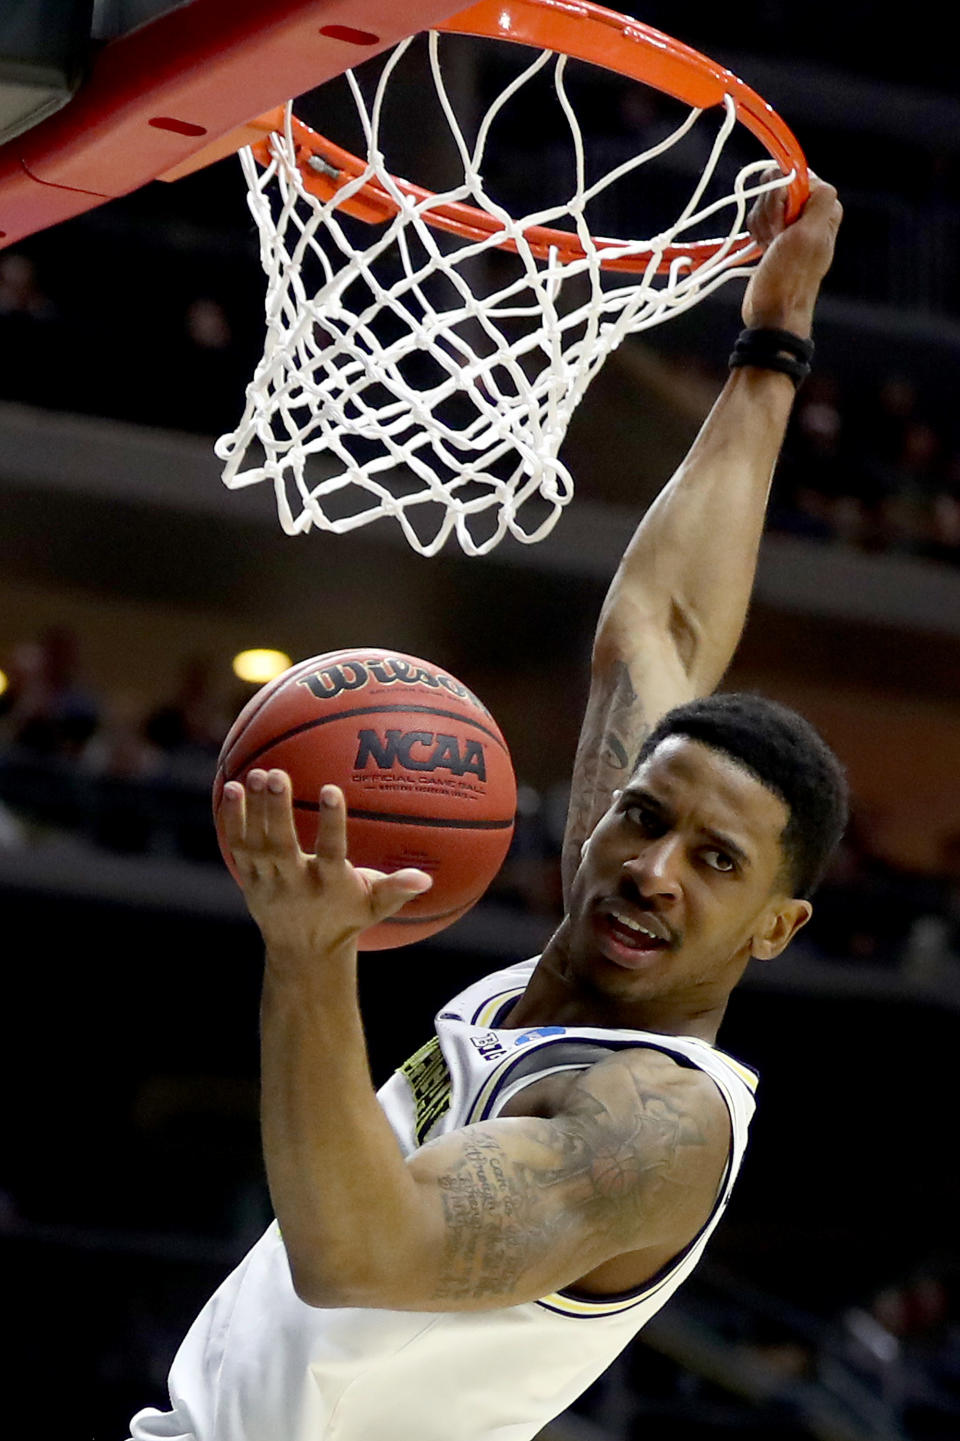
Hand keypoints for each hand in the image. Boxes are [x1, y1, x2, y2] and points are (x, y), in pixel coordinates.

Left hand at [221, 769, 431, 960]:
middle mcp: (295, 884)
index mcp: (329, 885)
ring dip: (253, 810)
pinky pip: (237, 847)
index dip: (330, 822)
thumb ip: (398, 889)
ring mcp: (268, 882)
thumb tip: (426, 878)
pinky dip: (232, 821)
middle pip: (282, 846)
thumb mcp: (375, 906)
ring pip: (256, 845)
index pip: (331, 851)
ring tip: (258, 774)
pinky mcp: (249, 879)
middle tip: (278, 774)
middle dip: (277, 811)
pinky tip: (232, 789)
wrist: (302, 952)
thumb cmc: (346, 918)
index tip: (330, 789)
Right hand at [741, 172, 842, 335]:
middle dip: (769, 210)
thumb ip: (819, 200)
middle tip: (776, 237)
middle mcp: (810, 211)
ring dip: (761, 224)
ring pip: (764, 201)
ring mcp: (791, 222)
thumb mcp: (809, 235)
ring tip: (770, 247)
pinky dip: (756, 231)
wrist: (773, 311)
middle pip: (777, 184)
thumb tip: (811, 177)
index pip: (796, 175)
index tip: (784, 222)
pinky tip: (764, 248)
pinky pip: (757, 216)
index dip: (782, 194)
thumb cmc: (790, 277)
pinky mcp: (774, 234)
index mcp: (824, 207)